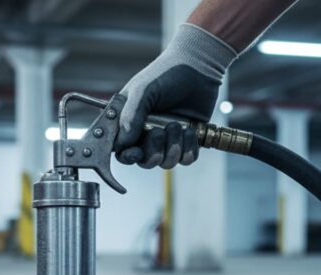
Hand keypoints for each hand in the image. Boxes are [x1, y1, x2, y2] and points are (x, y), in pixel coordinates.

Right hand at [115, 24, 236, 169]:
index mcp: (129, 124)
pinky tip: (190, 130)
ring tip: (179, 125)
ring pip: (166, 162)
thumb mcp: (142, 90)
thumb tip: (123, 143)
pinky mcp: (188, 140)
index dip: (127, 156)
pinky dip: (189, 148)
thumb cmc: (165, 74)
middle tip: (160, 131)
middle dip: (153, 151)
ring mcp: (168, 139)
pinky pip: (187, 158)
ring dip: (173, 146)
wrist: (199, 66)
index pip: (122, 151)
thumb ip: (130, 115)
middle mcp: (146, 134)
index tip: (135, 152)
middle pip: (144, 161)